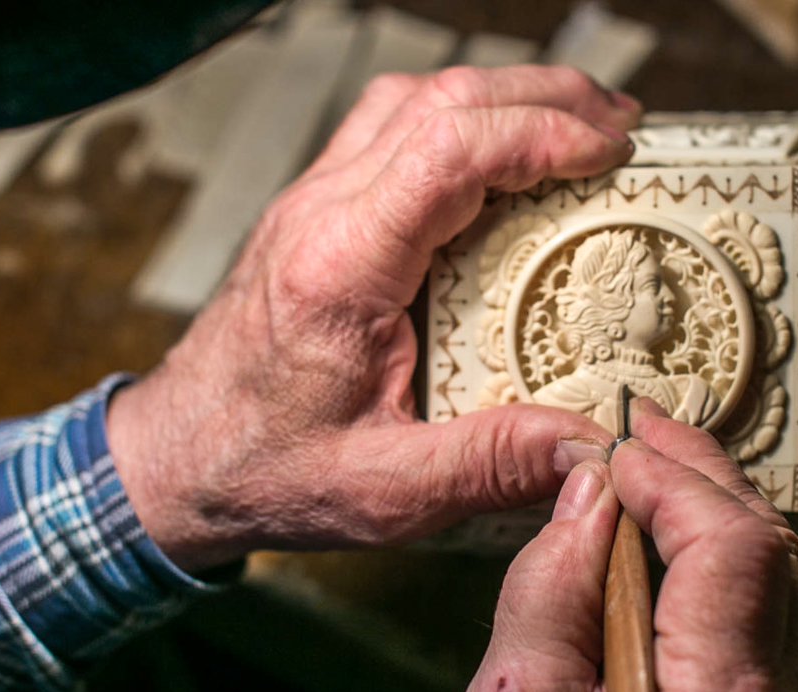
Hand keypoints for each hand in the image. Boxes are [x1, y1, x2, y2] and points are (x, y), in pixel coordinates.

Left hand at [105, 65, 642, 569]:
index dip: (540, 131)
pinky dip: (457, 118)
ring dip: (500, 95)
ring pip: (410, 101)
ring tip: (577, 120)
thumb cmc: (265, 471)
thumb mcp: (384, 491)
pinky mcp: (312, 214)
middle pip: (437, 102)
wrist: (174, 460)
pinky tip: (498, 146)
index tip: (611, 147)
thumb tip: (589, 444)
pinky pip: (388, 130)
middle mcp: (318, 216)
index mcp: (338, 270)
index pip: (445, 151)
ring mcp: (309, 205)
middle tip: (623, 121)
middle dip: (543, 94)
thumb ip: (488, 464)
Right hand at [458, 400, 797, 691]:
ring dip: (722, 513)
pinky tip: (682, 549)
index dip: (678, 477)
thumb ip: (550, 590)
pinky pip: (788, 613)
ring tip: (656, 478)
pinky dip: (736, 563)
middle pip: (776, 545)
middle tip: (643, 433)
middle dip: (704, 476)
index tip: (618, 450)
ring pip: (791, 572)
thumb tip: (593, 495)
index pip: (736, 545)